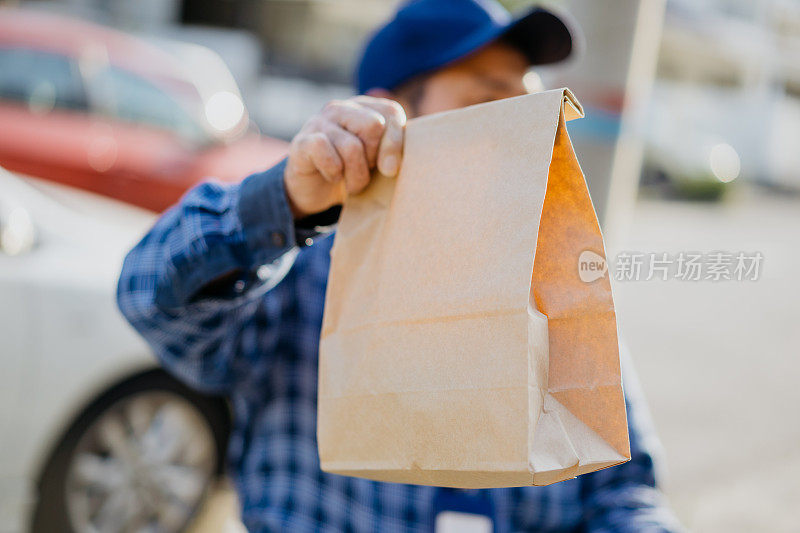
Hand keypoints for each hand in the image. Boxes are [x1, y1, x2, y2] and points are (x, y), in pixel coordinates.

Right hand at [283, 95, 405, 218]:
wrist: (314, 190)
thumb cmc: (353, 172)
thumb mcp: (379, 162)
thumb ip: (393, 152)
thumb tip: (392, 166)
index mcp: (363, 107)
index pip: (391, 112)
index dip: (395, 144)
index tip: (390, 170)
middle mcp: (340, 108)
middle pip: (374, 125)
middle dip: (373, 158)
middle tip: (365, 171)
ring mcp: (318, 122)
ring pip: (352, 147)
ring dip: (357, 176)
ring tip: (353, 185)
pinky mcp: (302, 142)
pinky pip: (325, 153)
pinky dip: (334, 172)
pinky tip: (333, 177)